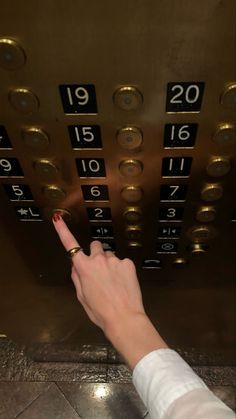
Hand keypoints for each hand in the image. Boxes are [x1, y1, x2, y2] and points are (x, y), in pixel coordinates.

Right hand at [52, 214, 144, 334]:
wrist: (124, 318)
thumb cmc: (99, 311)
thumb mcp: (82, 296)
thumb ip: (77, 277)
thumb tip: (75, 264)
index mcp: (84, 268)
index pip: (70, 245)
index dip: (63, 231)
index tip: (57, 218)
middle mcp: (98, 259)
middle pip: (95, 246)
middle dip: (95, 254)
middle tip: (99, 271)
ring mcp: (115, 260)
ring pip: (109, 256)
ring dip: (109, 264)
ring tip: (113, 282)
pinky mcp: (128, 263)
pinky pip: (122, 262)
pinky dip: (121, 270)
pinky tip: (123, 283)